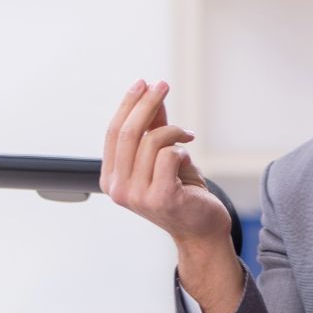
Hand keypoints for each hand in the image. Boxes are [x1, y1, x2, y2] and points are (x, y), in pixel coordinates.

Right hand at [101, 80, 228, 243]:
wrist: (201, 229)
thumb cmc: (182, 194)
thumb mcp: (162, 156)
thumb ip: (153, 129)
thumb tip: (151, 96)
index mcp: (111, 179)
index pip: (113, 132)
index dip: (128, 105)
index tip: (143, 83)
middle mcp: (118, 189)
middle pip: (128, 133)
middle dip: (146, 103)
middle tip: (163, 85)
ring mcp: (136, 196)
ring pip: (151, 142)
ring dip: (174, 132)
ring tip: (186, 138)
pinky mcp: (160, 197)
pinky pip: (169, 155)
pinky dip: (182, 150)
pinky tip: (187, 160)